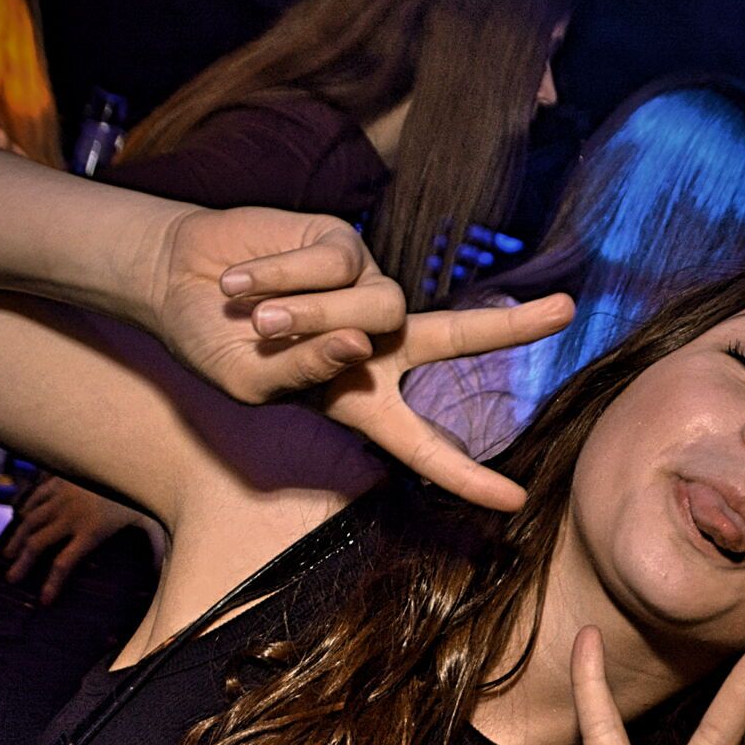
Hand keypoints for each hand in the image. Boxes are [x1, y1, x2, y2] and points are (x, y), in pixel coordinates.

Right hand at [0, 475, 150, 603]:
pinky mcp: (60, 481)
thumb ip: (155, 547)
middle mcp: (71, 516)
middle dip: (23, 564)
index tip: (44, 600)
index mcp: (91, 531)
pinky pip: (36, 497)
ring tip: (8, 554)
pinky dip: (26, 508)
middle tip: (11, 578)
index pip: (65, 564)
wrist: (131, 457)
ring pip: (30, 520)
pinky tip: (20, 517)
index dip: (52, 584)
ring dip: (17, 538)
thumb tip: (160, 571)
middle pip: (38, 544)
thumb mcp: (152, 521)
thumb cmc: (143, 491)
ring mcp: (62, 497)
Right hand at [141, 206, 572, 508]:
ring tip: (252, 317)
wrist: (178, 283)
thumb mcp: (252, 383)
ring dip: (309, 317)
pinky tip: (241, 284)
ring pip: (375, 307)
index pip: (424, 446)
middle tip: (566, 310)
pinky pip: (333, 266)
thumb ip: (305, 372)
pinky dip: (281, 279)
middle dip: (512, 325)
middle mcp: (381, 345)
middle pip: (457, 336)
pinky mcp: (345, 244)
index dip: (467, 476)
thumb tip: (360, 345)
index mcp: (365, 399)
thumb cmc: (218, 347)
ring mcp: (366, 290)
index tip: (516, 501)